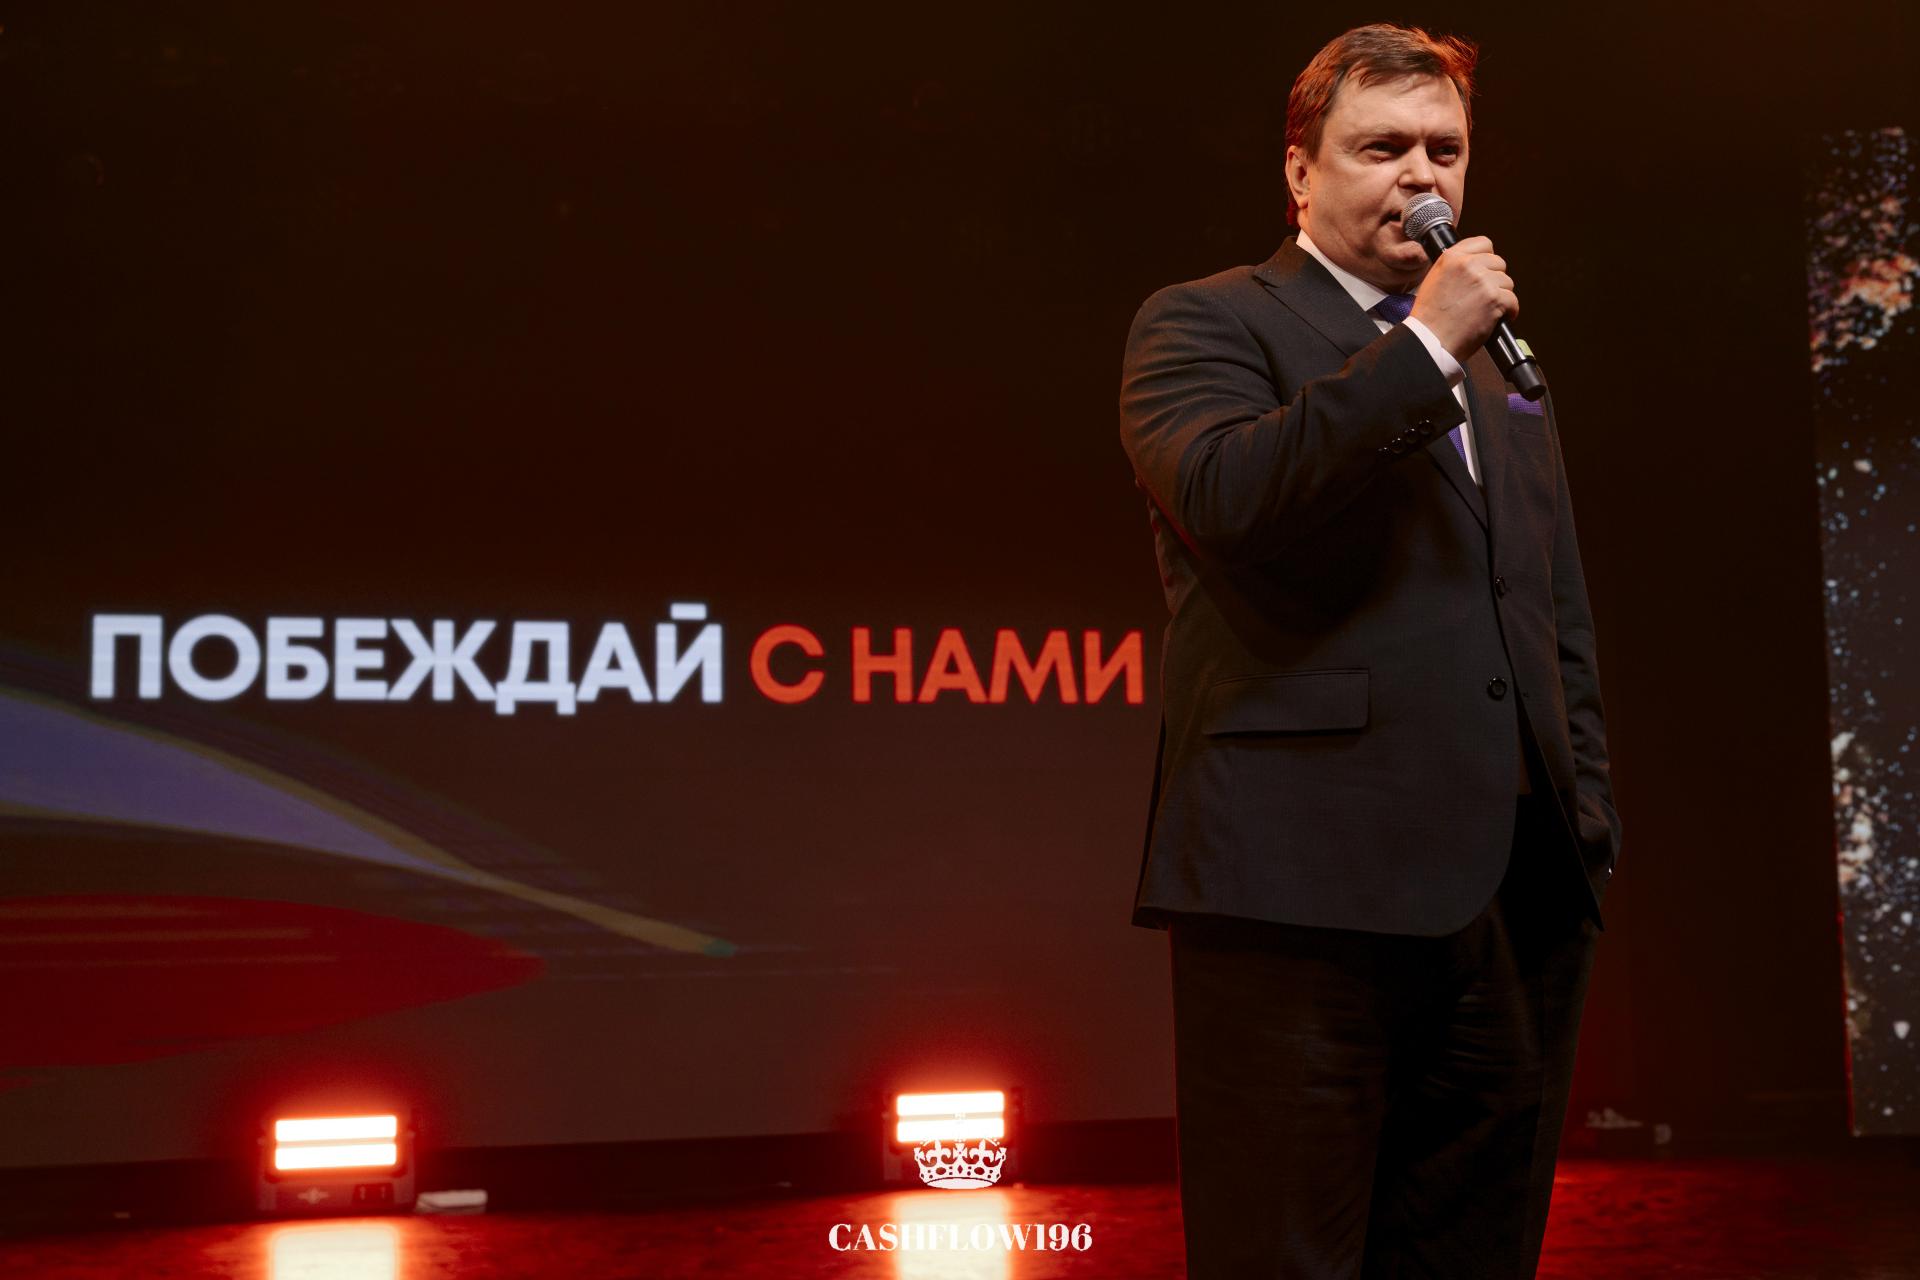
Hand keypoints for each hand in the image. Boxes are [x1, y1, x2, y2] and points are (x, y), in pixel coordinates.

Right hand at [1409, 236, 1517, 363]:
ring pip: (1507, 282)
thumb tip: (1474, 265)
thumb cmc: (1428, 317)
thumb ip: (1454, 267)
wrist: (1430, 340)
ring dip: (1501, 296)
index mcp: (1452, 257)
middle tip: (1483, 296)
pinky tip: (1496, 318)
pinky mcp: (1495, 299)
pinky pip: (1513, 301)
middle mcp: (1469, 265)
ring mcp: (1483, 282)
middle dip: (1494, 279)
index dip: (1486, 258)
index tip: (1485, 270)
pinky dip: (1508, 311)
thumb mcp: (1433, 279)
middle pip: (1499, 263)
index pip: (1483, 243)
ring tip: (1485, 310)